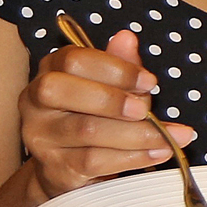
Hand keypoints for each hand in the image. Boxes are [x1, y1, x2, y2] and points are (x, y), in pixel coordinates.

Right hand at [16, 30, 193, 197]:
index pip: (73, 60)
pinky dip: (133, 157)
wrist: (70, 167)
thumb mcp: (110, 86)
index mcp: (51, 71)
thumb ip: (119, 64)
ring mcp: (41, 136)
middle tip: (146, 109)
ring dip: (135, 134)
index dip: (115, 69)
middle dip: (112, 100)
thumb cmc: (94, 115)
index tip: (149, 81)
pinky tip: (159, 152)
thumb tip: (126, 38)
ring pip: (86, 130)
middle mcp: (36, 101)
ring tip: (170, 137)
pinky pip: (95, 161)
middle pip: (63, 92)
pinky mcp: (55, 167)